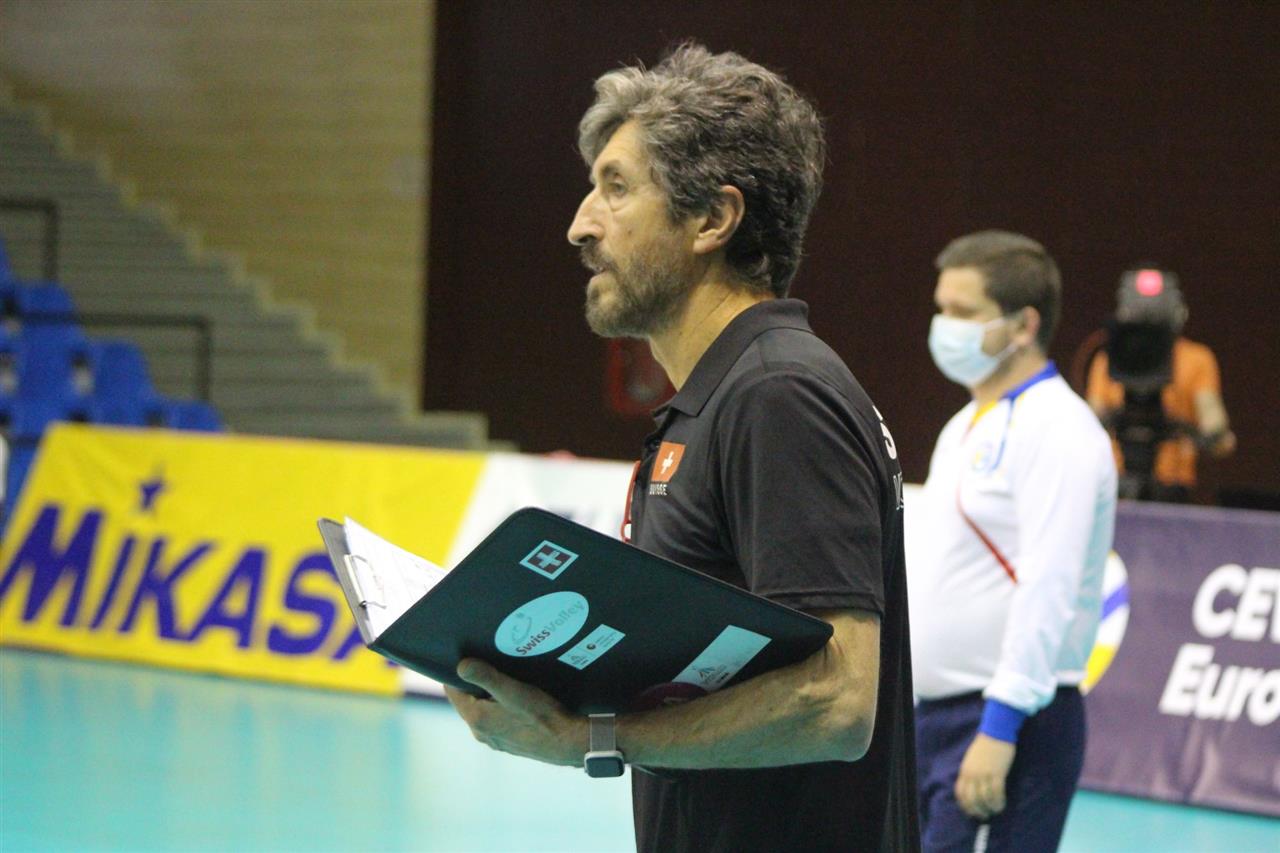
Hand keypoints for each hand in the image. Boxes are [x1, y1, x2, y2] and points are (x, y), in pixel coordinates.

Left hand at [444, 658, 584, 766]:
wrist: (568, 744)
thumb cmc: (541, 715)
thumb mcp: (512, 690)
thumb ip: (485, 676)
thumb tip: (460, 665)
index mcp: (476, 719)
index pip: (452, 691)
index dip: (457, 672)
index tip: (468, 655)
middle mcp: (481, 733)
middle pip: (468, 700)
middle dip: (476, 682)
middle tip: (492, 662)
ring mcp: (495, 740)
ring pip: (484, 710)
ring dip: (491, 695)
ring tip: (508, 678)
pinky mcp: (509, 743)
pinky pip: (497, 719)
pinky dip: (502, 707)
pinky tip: (520, 698)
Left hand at [954, 734, 1015, 819]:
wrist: (996, 732)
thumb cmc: (985, 746)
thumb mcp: (971, 760)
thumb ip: (970, 773)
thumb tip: (973, 790)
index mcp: (964, 771)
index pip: (960, 793)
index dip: (965, 806)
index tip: (972, 812)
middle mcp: (972, 774)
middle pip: (972, 799)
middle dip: (978, 810)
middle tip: (985, 815)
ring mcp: (984, 774)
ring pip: (985, 798)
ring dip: (990, 808)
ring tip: (995, 810)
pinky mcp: (997, 773)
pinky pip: (997, 793)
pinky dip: (999, 802)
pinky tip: (1002, 804)